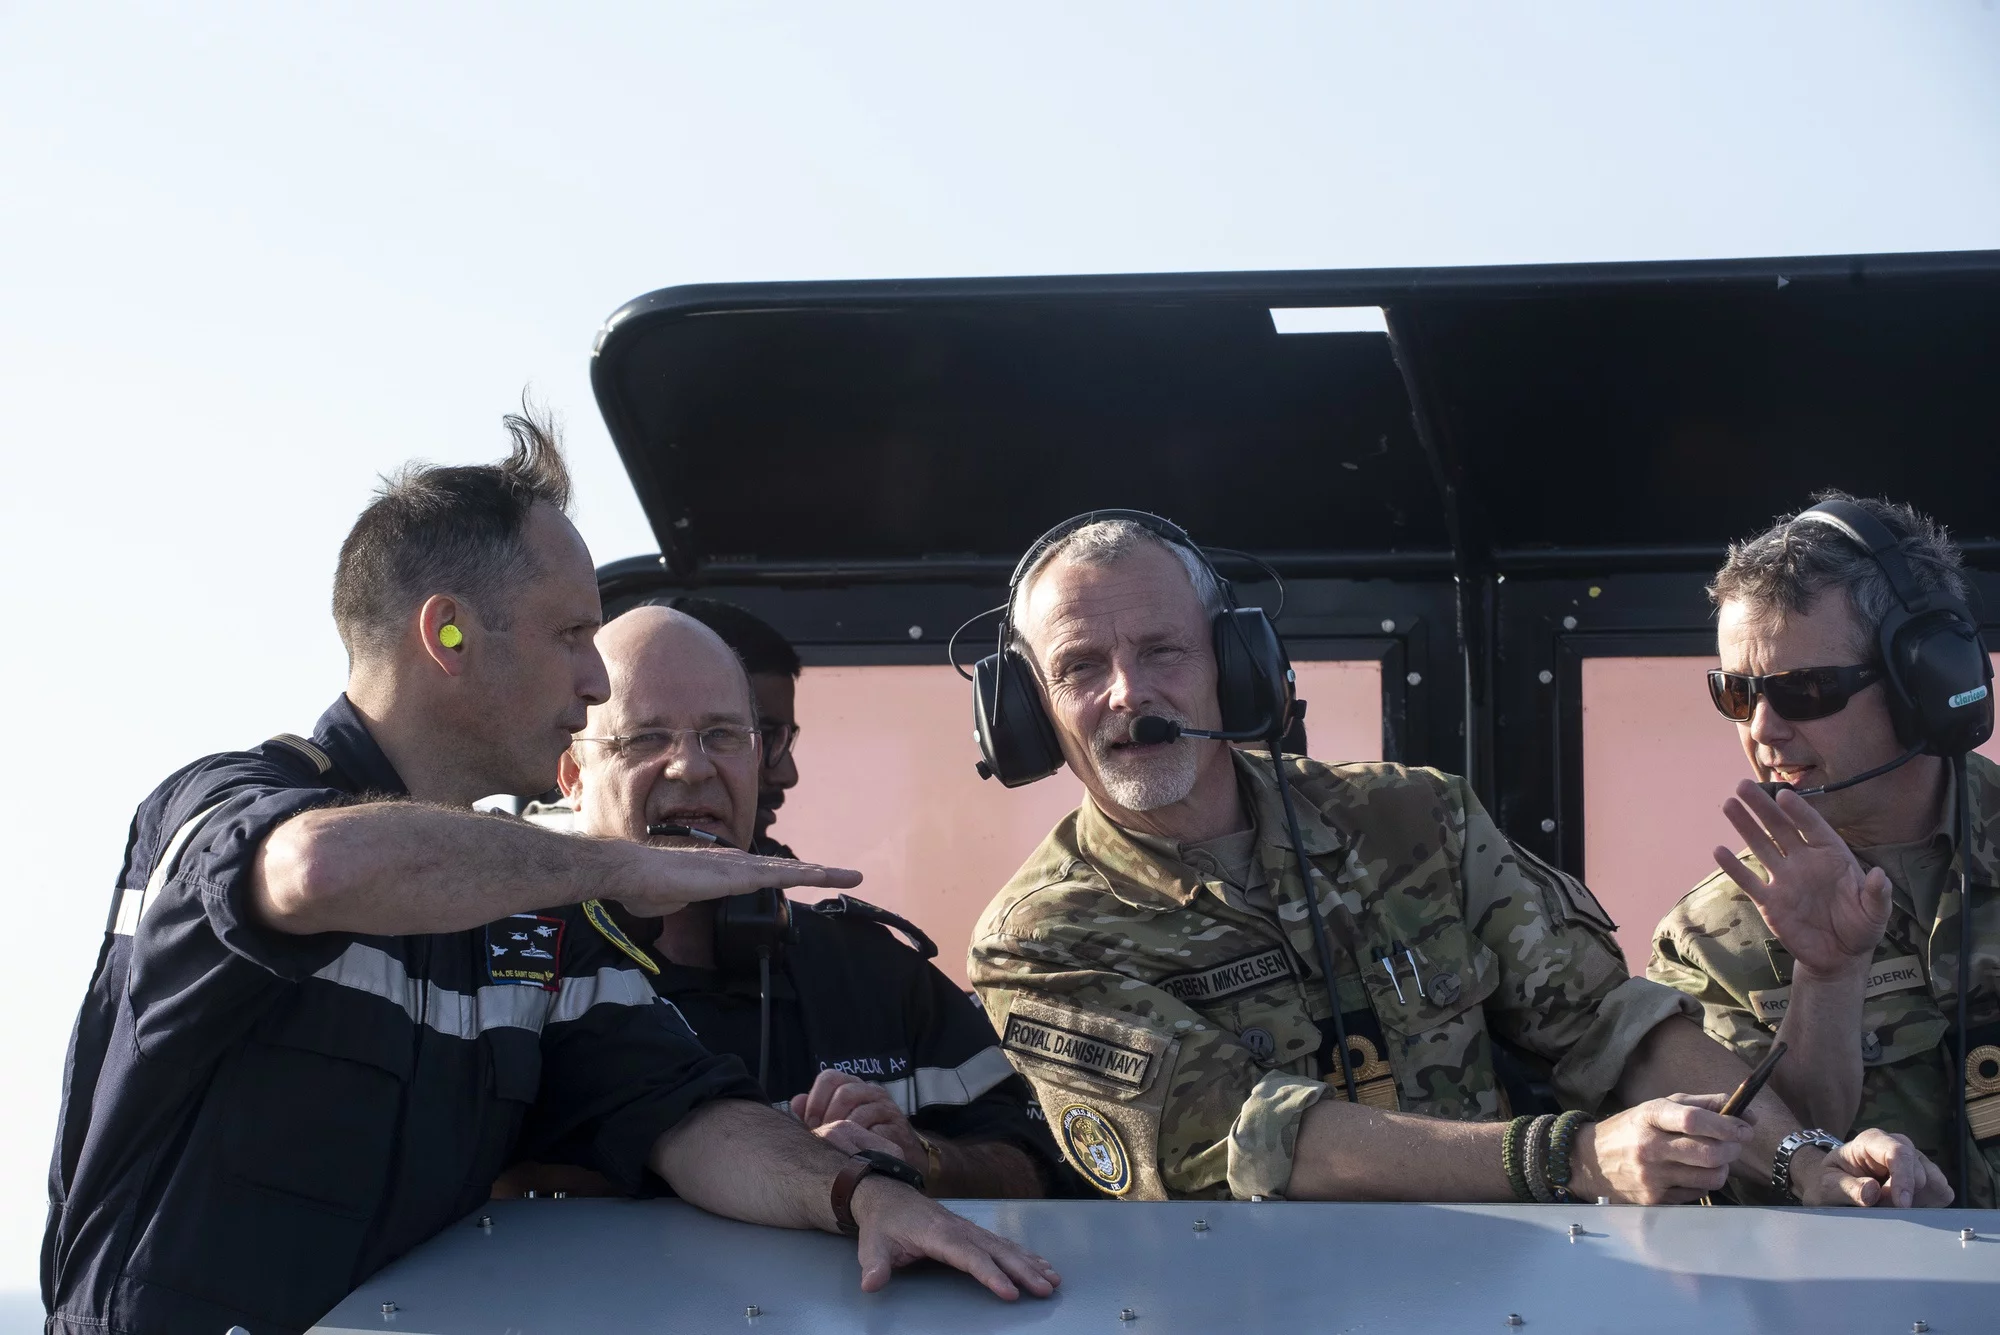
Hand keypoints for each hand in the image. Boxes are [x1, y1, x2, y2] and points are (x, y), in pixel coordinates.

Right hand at [620, 845, 860, 913]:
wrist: (632, 874)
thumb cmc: (646, 888)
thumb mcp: (673, 899)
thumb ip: (681, 899)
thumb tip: (673, 902)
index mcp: (724, 869)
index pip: (766, 874)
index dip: (792, 876)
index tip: (814, 878)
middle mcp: (736, 862)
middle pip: (786, 869)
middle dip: (820, 873)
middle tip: (853, 876)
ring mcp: (737, 867)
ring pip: (788, 870)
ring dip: (821, 874)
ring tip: (851, 876)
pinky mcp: (735, 875)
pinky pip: (775, 876)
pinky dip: (800, 875)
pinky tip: (820, 877)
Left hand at [792, 1070, 924, 1164]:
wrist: (894, 1158)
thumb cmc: (860, 1137)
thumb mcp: (835, 1122)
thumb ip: (814, 1112)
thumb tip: (795, 1101)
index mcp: (853, 1085)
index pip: (829, 1077)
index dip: (815, 1099)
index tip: (809, 1123)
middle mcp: (871, 1091)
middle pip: (844, 1093)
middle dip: (828, 1118)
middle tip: (823, 1138)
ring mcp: (887, 1108)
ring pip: (860, 1112)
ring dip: (844, 1133)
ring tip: (838, 1147)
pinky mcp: (898, 1127)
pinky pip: (876, 1132)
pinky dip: (863, 1144)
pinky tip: (857, 1154)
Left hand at [847, 1175, 1058, 1299]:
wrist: (888, 1194)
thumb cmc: (882, 1223)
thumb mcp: (872, 1244)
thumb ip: (875, 1265)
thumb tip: (871, 1283)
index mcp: (938, 1234)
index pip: (969, 1257)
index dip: (990, 1274)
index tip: (1009, 1292)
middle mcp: (959, 1229)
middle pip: (996, 1251)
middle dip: (1023, 1271)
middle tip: (1045, 1288)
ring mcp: (969, 1228)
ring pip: (1005, 1246)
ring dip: (1030, 1263)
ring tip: (1052, 1280)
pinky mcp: (973, 1231)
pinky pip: (1002, 1243)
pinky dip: (1024, 1254)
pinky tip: (1040, 1265)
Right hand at [1571, 1093, 1755, 1202]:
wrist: (1590, 1161)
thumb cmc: (1631, 1130)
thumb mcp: (1658, 1107)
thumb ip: (1702, 1105)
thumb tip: (1746, 1112)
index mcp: (1649, 1117)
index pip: (1694, 1120)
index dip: (1726, 1125)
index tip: (1745, 1127)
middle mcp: (1649, 1148)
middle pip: (1709, 1153)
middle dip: (1733, 1147)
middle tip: (1736, 1142)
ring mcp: (1653, 1177)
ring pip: (1711, 1176)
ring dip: (1722, 1166)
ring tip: (1714, 1157)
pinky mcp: (1656, 1200)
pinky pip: (1699, 1192)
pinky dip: (1704, 1181)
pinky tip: (1693, 1171)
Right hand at [1714, 781, 1890, 976]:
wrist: (1839, 956)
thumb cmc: (1861, 928)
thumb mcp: (1876, 913)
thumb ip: (1877, 895)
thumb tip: (1878, 875)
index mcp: (1831, 857)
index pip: (1813, 827)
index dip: (1799, 811)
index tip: (1784, 794)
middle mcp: (1804, 862)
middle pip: (1781, 828)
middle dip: (1763, 807)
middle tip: (1744, 785)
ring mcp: (1785, 880)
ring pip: (1761, 847)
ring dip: (1745, 826)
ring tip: (1729, 805)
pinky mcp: (1770, 902)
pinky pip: (1749, 881)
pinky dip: (1734, 868)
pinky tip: (1719, 851)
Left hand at [1795, 1128, 1954, 1207]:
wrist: (1837, 1183)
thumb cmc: (1831, 1181)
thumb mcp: (1827, 1186)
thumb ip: (1848, 1188)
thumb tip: (1871, 1191)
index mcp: (1872, 1140)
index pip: (1898, 1153)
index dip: (1904, 1179)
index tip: (1902, 1204)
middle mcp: (1899, 1145)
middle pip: (1918, 1172)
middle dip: (1902, 1197)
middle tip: (1879, 1207)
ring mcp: (1917, 1160)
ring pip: (1933, 1183)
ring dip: (1916, 1202)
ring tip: (1888, 1205)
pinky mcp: (1929, 1177)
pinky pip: (1942, 1193)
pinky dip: (1928, 1205)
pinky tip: (1906, 1206)